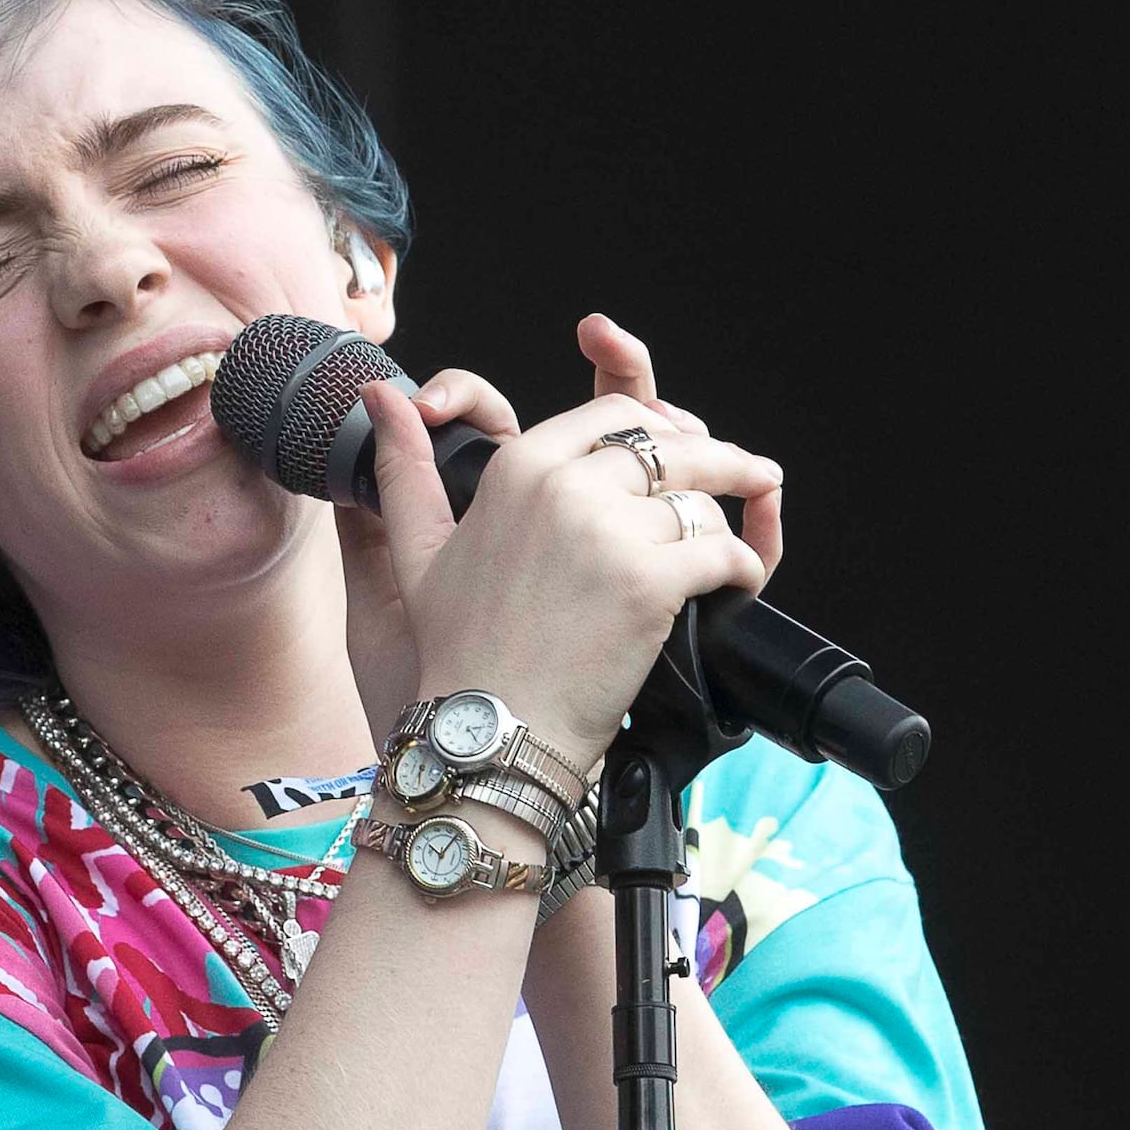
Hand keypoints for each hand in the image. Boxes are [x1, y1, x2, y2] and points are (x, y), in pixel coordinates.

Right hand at [349, 314, 781, 759]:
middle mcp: (564, 486)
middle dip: (719, 462)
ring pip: (703, 502)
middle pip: (673, 448)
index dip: (660, 429)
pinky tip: (739, 584)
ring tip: (738, 543)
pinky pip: (723, 552)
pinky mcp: (650, 581)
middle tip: (750, 476)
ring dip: (726, 525)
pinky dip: (743, 569)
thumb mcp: (415, 548)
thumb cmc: (457, 651)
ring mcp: (610, 532)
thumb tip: (379, 397)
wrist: (486, 732)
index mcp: (520, 468)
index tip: (684, 448)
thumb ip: (403, 467)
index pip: (614, 415)